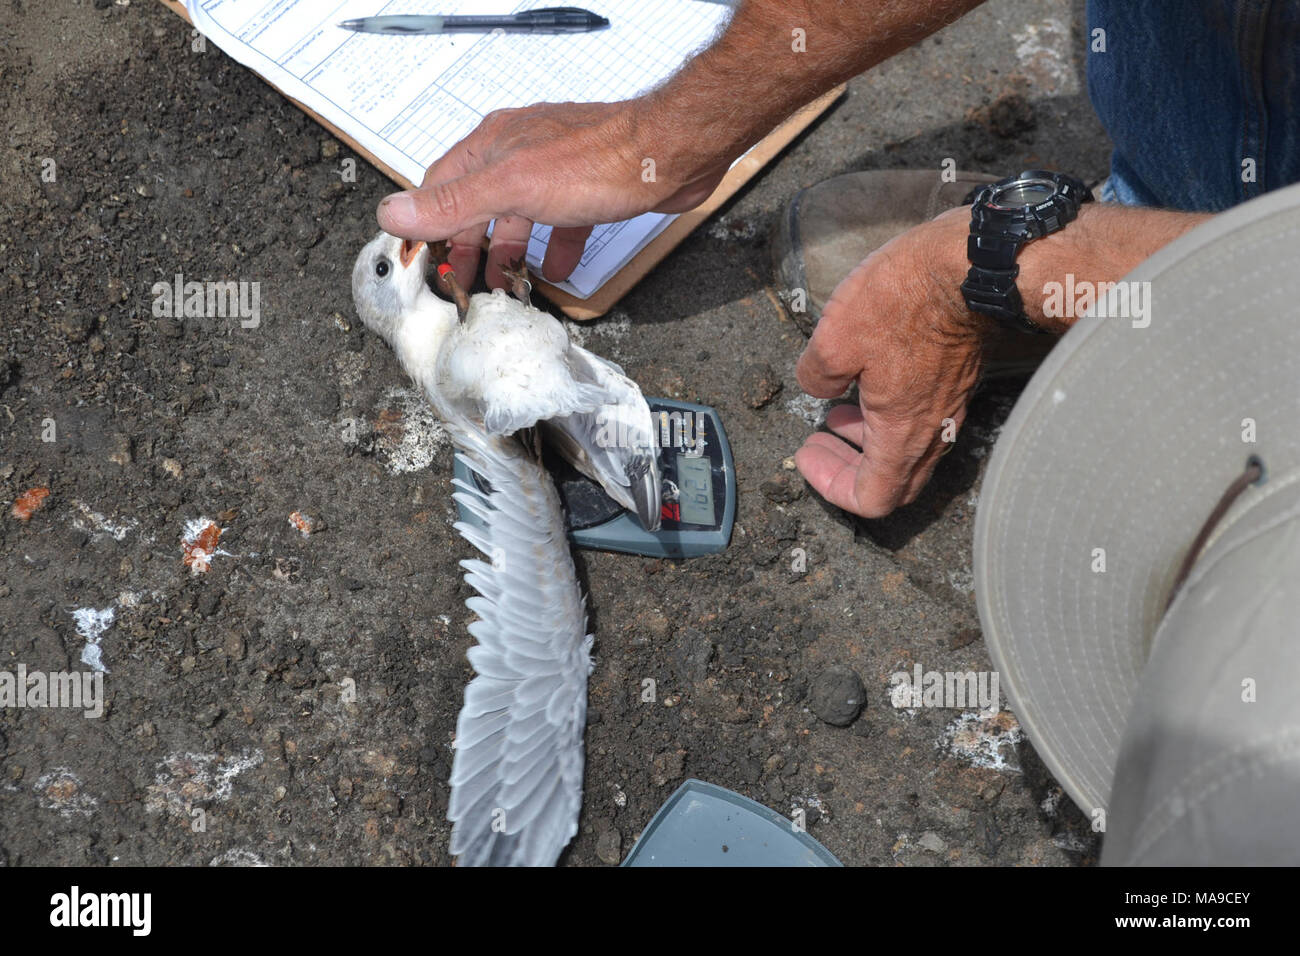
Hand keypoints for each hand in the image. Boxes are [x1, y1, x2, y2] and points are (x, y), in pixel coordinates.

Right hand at [376, 100, 729, 289]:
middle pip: (478, 205)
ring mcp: (554, 168)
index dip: (427, 226)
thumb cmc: (599, 160)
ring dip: (508, 252)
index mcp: (493, 146)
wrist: (670, 154)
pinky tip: (556, 269)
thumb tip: (395, 211)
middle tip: (462, 285)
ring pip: (519, 216)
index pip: (440, 187)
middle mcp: (519, 152)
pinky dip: (553, 248)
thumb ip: (454, 202)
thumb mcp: (512, 187)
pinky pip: (561, 222)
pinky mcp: (589, 187)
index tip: (421, 261)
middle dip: (468, 248)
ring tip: (505, 285)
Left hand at [794, 207, 987, 517]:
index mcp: (901, 434)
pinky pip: (923, 418)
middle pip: (894, 481)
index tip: (808, 455)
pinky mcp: (957, 378)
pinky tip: (869, 376)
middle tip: (820, 439)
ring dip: (869, 438)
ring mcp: (949, 405)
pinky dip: (890, 413)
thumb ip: (816, 378)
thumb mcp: (834, 339)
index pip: (872, 498)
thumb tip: (818, 388)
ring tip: (838, 408)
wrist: (972, 263)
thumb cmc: (906, 299)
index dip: (831, 486)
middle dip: (849, 467)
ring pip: (908, 448)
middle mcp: (932, 429)